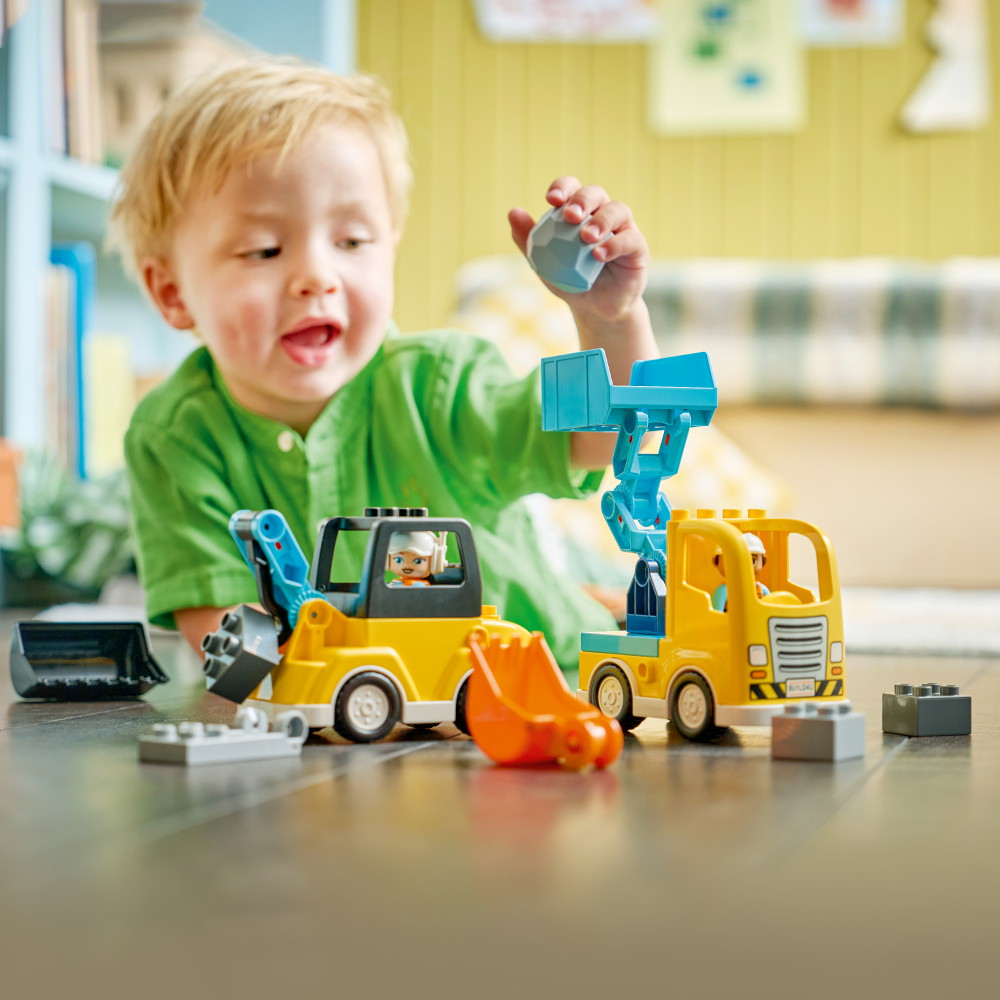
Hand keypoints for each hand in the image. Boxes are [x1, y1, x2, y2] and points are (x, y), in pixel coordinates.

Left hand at [509, 176, 648, 322]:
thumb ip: (529, 239)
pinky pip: (630, 239)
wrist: (596, 308)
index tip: (552, 200)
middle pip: (596, 193)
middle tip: (570, 215)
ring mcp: (623, 229)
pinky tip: (599, 255)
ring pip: (617, 210)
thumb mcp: (545, 263)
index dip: (563, 188)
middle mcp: (603, 215)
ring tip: (586, 237)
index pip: (572, 189)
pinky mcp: (638, 247)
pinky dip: (614, 244)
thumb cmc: (571, 281)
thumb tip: (513, 212)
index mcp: (580, 212)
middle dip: (582, 200)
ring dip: (601, 220)